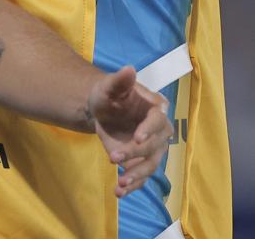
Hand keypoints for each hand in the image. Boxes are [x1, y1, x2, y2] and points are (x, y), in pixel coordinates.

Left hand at [87, 66, 172, 196]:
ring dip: (136, 175)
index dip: (149, 130)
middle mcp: (159, 131)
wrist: (101, 110)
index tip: (137, 138)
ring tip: (120, 183)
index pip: (157, 121)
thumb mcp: (109, 86)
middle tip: (113, 157)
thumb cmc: (109, 94)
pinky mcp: (141, 161)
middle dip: (134, 154)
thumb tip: (129, 69)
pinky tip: (119, 192)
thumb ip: (120, 80)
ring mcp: (152, 148)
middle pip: (153, 146)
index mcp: (156, 109)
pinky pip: (140, 176)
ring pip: (150, 165)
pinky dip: (132, 185)